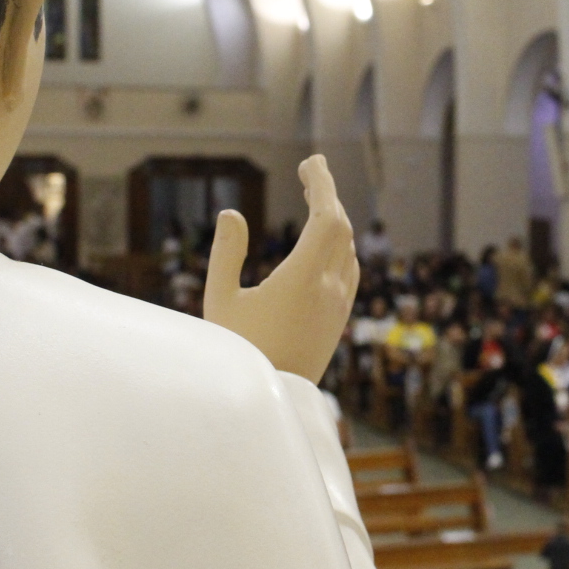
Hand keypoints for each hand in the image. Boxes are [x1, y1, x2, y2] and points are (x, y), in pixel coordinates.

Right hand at [204, 155, 359, 381]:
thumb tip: (232, 214)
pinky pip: (349, 271)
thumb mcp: (219, 302)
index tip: (310, 161)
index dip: (322, 184)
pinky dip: (340, 245)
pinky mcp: (338, 322)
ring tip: (315, 199)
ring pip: (348, 250)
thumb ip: (226, 255)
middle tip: (309, 171)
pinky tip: (326, 243)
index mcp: (302, 280)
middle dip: (327, 194)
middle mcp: (329, 290)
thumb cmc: (236, 355)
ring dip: (335, 220)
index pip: (327, 218)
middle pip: (341, 228)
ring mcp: (338, 308)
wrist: (269, 407)